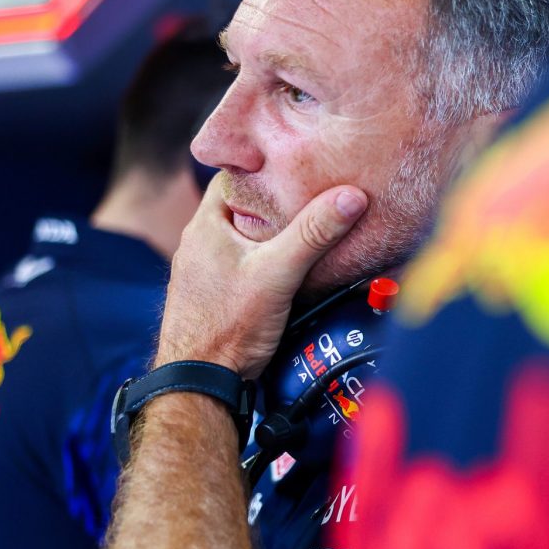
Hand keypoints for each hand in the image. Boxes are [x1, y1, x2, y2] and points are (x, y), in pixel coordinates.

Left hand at [156, 177, 367, 378]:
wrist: (200, 382)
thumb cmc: (227, 327)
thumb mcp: (278, 273)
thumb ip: (313, 234)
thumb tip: (349, 197)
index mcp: (205, 225)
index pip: (234, 176)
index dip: (267, 168)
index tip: (298, 166)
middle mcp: (199, 243)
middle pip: (242, 206)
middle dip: (275, 201)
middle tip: (311, 194)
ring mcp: (204, 270)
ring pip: (242, 236)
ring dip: (269, 233)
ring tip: (306, 227)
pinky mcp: (213, 293)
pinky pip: (241, 261)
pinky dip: (263, 258)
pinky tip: (286, 267)